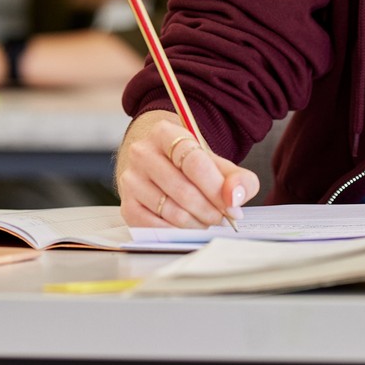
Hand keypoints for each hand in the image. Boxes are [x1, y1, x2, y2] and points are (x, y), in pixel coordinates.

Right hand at [115, 110, 257, 228]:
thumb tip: (235, 197)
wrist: (158, 163)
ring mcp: (131, 180)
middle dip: (209, 210)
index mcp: (164, 133)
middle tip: (223, 218)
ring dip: (196, 223)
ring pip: (170, 211)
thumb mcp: (216, 162)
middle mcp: (142, 153)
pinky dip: (177, 232)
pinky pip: (154, 227)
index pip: (194, 162)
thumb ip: (237, 178)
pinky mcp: (127, 205)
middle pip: (183, 190)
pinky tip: (189, 227)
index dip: (216, 188)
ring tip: (208, 220)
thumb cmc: (189, 164)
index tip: (232, 206)